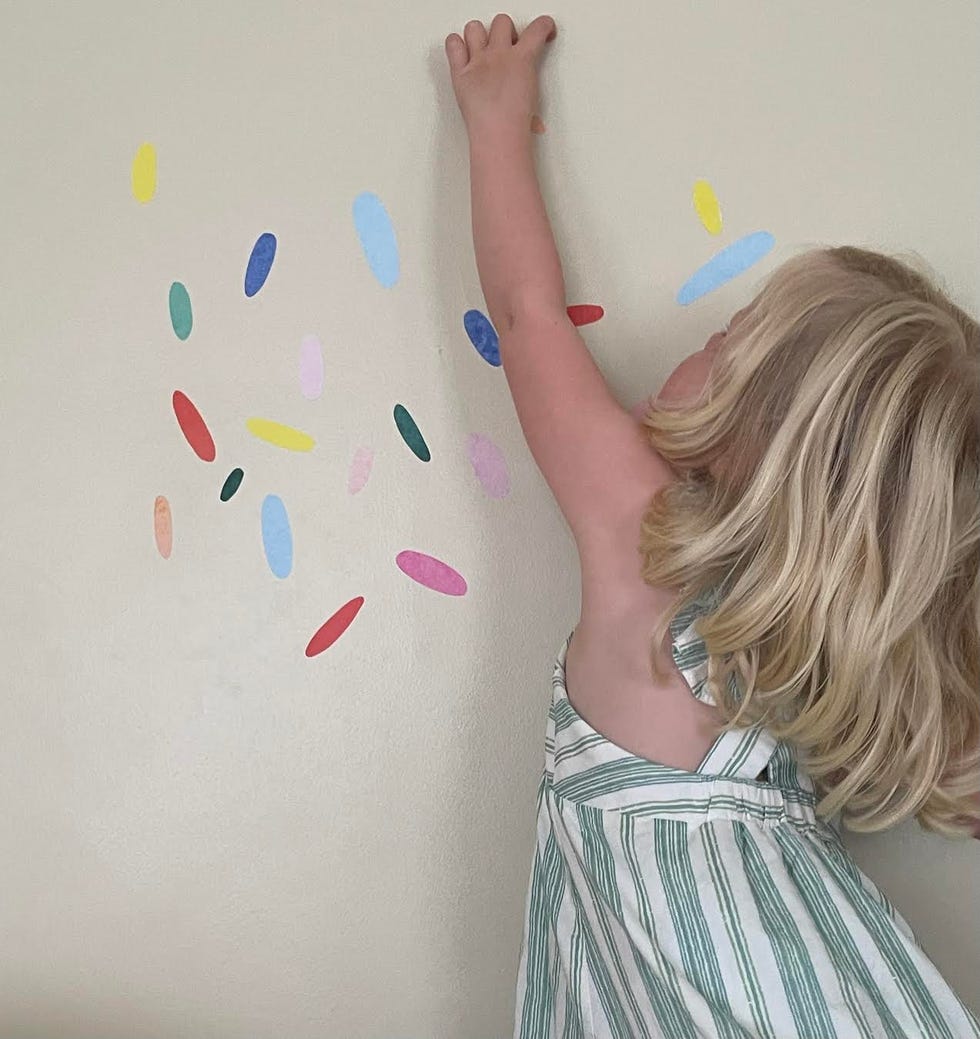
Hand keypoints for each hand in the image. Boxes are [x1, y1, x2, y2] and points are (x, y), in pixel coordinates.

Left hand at [445, 13, 556, 136]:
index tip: (545, 30)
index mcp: (522, 60)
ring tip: (483, 49)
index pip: (537, 30)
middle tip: (508, 47)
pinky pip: (452, 44)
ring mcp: (478, 62)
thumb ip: (529, 97)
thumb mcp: (535, 106)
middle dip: (506, 32)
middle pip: (501, 22)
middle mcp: (498, 55)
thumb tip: (533, 121)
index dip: (544, 26)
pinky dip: (455, 45)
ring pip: (474, 27)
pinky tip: (462, 55)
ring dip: (479, 35)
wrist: (498, 134)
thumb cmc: (516, 124)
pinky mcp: (459, 73)